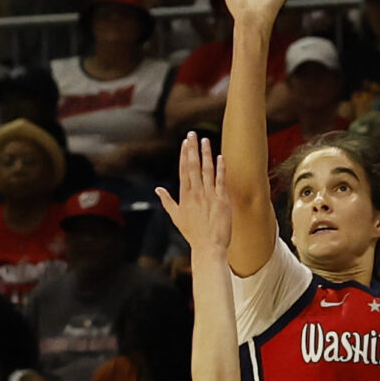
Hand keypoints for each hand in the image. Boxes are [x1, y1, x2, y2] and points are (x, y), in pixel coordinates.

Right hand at [154, 132, 231, 256]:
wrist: (208, 247)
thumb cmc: (193, 233)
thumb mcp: (176, 217)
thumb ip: (167, 201)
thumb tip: (157, 189)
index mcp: (185, 196)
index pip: (184, 170)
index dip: (184, 155)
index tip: (185, 142)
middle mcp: (196, 193)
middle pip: (193, 166)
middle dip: (192, 149)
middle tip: (192, 134)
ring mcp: (209, 196)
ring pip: (207, 170)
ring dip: (206, 154)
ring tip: (205, 140)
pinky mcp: (222, 200)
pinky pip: (220, 181)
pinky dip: (220, 168)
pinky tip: (220, 157)